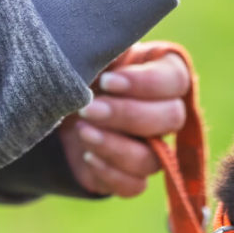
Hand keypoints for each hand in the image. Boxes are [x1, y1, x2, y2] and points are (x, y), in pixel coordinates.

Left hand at [58, 48, 190, 196]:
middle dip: (127, 115)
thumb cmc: (83, 71)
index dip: (146, 84)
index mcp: (164, 75)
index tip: (107, 81)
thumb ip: (109, 48)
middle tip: (89, 108)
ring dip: (115, 147)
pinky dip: (110, 174)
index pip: (176, 81)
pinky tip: (87, 155)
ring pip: (154, 159)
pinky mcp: (132, 176)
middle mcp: (166, 113)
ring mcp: (152, 148)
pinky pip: (134, 186)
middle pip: (171, 119)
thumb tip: (114, 46)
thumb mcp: (93, 52)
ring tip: (82, 131)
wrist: (58, 106)